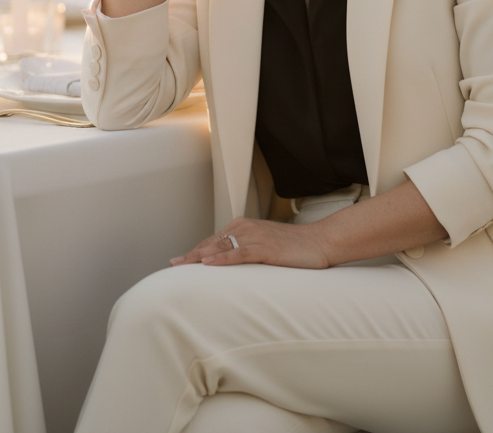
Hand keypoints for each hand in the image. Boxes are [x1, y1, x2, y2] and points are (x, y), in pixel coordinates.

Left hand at [170, 217, 330, 268]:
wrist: (321, 242)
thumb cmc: (295, 248)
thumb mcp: (266, 248)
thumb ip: (248, 253)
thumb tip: (231, 266)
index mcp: (244, 227)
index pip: (213, 240)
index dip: (195, 251)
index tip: (178, 261)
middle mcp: (246, 228)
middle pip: (212, 242)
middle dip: (191, 254)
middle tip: (172, 265)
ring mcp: (255, 237)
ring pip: (221, 246)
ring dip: (199, 256)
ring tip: (182, 266)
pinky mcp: (265, 248)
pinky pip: (238, 253)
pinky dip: (221, 258)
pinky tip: (208, 264)